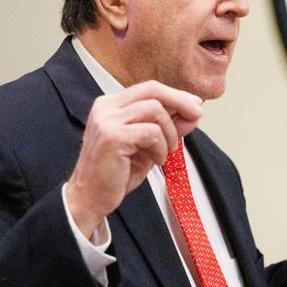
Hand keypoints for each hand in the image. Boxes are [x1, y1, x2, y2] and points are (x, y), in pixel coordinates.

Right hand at [66, 81, 202, 236]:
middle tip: (196, 116)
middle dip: (180, 101)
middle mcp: (106, 107)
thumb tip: (192, 113)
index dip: (175, 95)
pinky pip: (151, 132)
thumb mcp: (146, 146)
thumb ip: (166, 127)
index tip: (194, 106)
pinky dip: (161, 147)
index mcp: (111, 105)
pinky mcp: (112, 137)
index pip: (149, 88)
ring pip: (155, 109)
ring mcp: (107, 120)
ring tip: (166, 152)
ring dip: (169, 132)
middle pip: (152, 90)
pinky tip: (157, 161)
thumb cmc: (116, 173)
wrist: (90, 198)